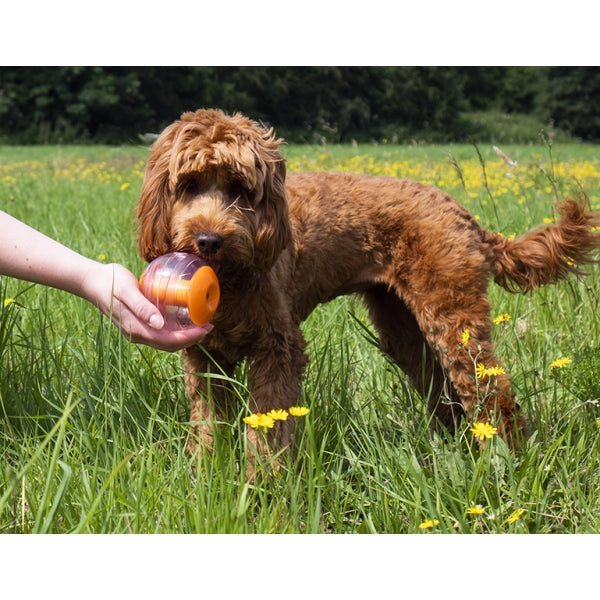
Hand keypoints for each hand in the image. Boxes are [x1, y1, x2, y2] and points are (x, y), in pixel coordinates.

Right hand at [80, 262, 211, 351]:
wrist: (91, 281)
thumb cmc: (110, 281)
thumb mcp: (126, 290)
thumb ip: (141, 307)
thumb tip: (158, 324)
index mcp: (135, 328)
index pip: (168, 341)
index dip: (189, 337)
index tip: (205, 328)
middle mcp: (136, 334)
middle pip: (169, 344)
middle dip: (191, 338)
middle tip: (209, 326)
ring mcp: (136, 330)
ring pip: (165, 341)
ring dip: (184, 336)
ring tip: (200, 325)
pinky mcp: (137, 324)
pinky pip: (160, 334)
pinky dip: (175, 331)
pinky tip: (184, 321)